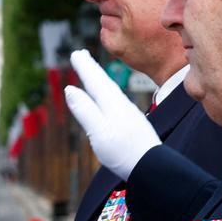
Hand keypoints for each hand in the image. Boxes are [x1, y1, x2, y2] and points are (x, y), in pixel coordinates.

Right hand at [64, 49, 159, 179]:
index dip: (84, 68)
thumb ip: (84, 110)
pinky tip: (108, 99)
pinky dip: (107, 93)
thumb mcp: (98, 132)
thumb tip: (69, 89)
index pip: (95, 81)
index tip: (75, 53)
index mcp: (112, 104)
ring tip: (92, 72)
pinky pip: (115, 100)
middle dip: (91, 68)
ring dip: (99, 79)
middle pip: (103, 82)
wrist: (152, 167)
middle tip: (81, 54)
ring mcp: (128, 114)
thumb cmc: (123, 152)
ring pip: (110, 90)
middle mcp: (121, 105)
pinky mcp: (131, 123)